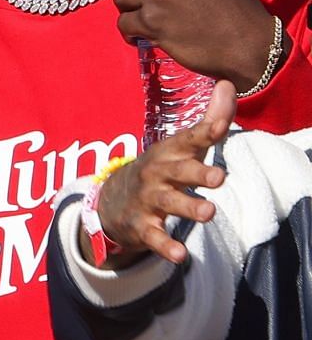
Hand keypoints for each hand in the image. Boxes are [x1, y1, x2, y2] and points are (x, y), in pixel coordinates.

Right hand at [94, 79, 231, 266]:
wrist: (112, 201)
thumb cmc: (162, 169)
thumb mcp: (182, 146)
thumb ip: (210, 119)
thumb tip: (228, 84)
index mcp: (170, 153)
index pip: (190, 139)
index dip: (206, 131)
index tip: (220, 125)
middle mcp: (158, 174)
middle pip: (180, 172)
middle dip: (198, 174)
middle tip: (220, 179)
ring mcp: (148, 200)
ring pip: (169, 204)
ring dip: (188, 208)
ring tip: (208, 213)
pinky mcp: (142, 227)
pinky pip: (155, 238)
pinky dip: (166, 247)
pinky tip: (181, 255)